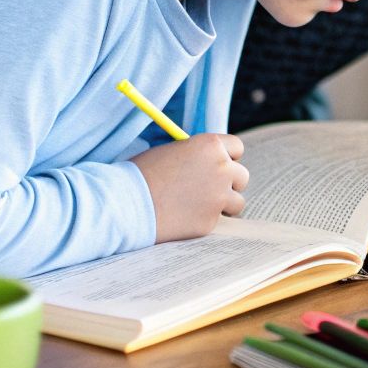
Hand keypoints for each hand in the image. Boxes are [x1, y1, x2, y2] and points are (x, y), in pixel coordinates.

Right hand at [132, 133, 249, 242]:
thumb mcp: (171, 152)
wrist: (125, 203)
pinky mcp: (211, 221)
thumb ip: (196, 156)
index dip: (228, 157)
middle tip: (210, 188)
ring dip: (223, 204)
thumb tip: (209, 162)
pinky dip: (205, 219)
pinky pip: (217, 220)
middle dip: (229, 182)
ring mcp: (219, 197)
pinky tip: (185, 217)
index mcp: (210, 146)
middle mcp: (222, 169)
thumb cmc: (141, 174)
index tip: (219, 164)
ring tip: (198, 205)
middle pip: (242, 176)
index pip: (237, 147)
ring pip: (236, 201)